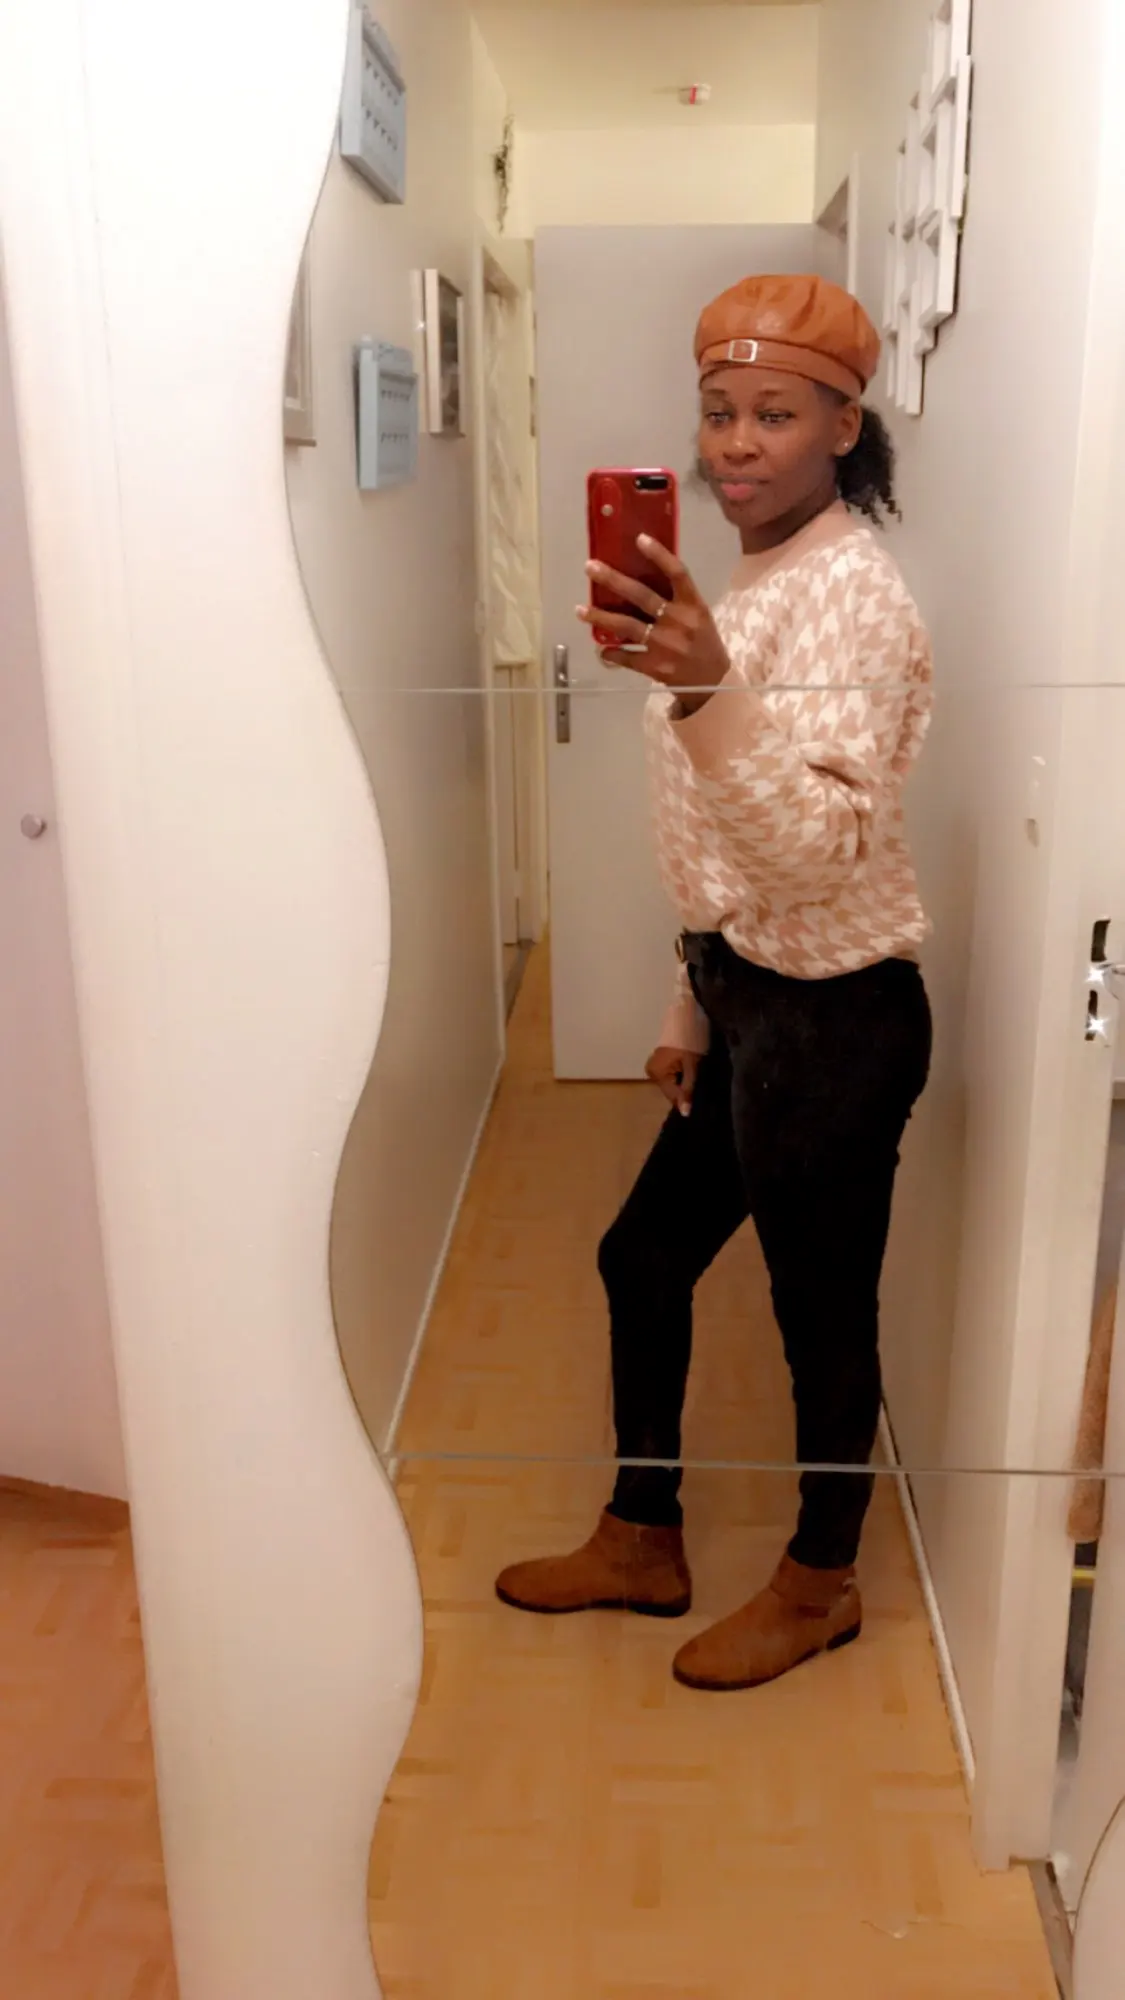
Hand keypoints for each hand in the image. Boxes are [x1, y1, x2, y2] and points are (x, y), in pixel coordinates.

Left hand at [578, 536, 729, 711]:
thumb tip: (641, 575)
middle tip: (590, 567)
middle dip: (614, 580)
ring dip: (601, 617)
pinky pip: (625, 657)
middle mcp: (678, 622)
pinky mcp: (655, 666)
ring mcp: (665, 645)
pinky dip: (611, 652)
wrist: (712, 682)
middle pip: (642, 596)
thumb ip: (677, 598)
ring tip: (580, 610)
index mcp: (693, 605)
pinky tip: (600, 648)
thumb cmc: (703, 642)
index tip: (639, 539)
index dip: (659, 555)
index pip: (677, 574)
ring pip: (627, 626)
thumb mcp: (699, 615)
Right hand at [645, 1045, 699, 1116]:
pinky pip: (672, 1076)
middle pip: (672, 1090)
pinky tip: (692, 1071)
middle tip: (703, 1085)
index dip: (687, 1100)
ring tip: (699, 1077)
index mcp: (657, 1073)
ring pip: (673, 1083)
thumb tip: (685, 1113)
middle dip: (686, 1090)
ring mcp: (656, 1066)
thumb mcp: (692, 1065)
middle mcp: (652, 1071)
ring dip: (685, 1083)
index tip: (703, 1103)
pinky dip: (682, 1076)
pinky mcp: (661, 1062)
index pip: (673, 1096)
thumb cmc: (691, 1038)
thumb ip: (688, 1089)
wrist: (689, 1015)